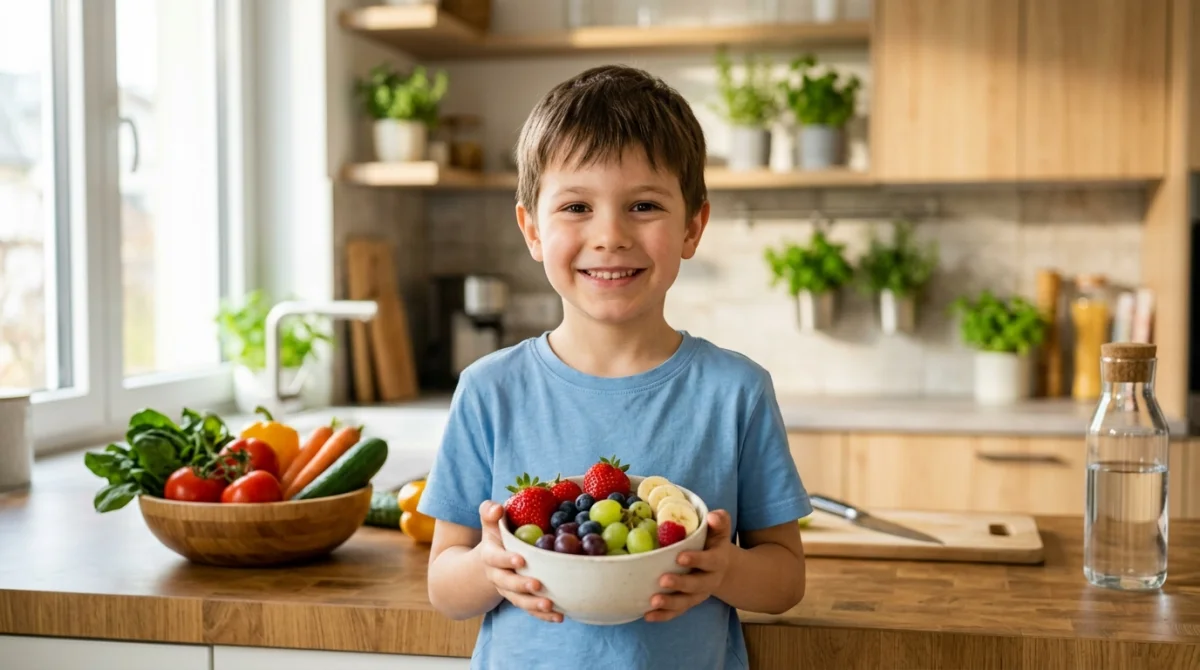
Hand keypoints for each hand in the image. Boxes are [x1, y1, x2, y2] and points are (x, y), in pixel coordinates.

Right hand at [476, 501, 561, 622]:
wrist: (490, 562)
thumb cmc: (497, 537)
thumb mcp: (491, 524)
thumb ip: (490, 512)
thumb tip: (498, 508)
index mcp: (490, 555)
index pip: (495, 558)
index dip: (506, 560)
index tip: (521, 560)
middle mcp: (497, 575)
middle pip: (507, 583)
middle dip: (521, 585)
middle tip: (537, 585)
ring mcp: (508, 590)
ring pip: (519, 600)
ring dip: (533, 605)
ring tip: (550, 605)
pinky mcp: (520, 600)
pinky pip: (530, 610)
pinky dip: (544, 616)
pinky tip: (559, 617)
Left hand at [645, 510, 733, 622]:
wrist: (722, 568)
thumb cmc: (713, 544)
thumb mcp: (718, 532)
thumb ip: (719, 522)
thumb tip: (713, 516)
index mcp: (717, 561)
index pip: (710, 561)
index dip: (696, 560)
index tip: (680, 557)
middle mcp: (710, 580)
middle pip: (697, 585)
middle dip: (680, 584)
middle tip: (663, 581)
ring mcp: (699, 594)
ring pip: (685, 602)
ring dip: (669, 603)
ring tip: (653, 601)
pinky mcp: (688, 603)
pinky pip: (676, 611)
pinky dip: (663, 615)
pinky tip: (647, 615)